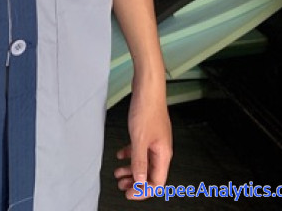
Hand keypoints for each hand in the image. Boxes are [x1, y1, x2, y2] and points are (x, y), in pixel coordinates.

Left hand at [113, 80, 171, 199]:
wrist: (148, 87)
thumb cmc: (146, 109)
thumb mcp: (139, 139)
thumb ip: (139, 162)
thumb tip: (139, 183)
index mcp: (163, 154)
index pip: (156, 182)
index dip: (143, 191)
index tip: (129, 194)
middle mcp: (161, 149)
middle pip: (150, 174)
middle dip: (135, 182)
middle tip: (121, 186)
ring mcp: (155, 140)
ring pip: (144, 161)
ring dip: (131, 169)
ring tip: (118, 173)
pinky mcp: (148, 131)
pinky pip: (140, 149)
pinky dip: (130, 154)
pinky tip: (120, 154)